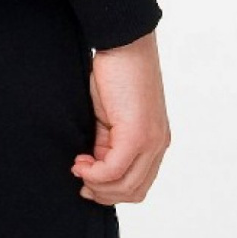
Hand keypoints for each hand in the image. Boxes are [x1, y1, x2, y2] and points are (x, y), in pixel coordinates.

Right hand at [71, 30, 170, 203]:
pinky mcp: (137, 134)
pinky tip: (80, 161)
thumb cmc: (116, 74)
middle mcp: (158, 145)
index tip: (86, 180)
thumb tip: (93, 168)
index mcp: (155, 142)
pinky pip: (114, 170)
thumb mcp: (110, 119)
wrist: (124, 44)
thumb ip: (108, 144)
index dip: (110, 192)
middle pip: (133, 191)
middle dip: (102, 193)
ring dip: (96, 184)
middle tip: (80, 178)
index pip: (138, 185)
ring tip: (78, 166)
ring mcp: (150, 141)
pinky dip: (94, 173)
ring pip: (125, 185)